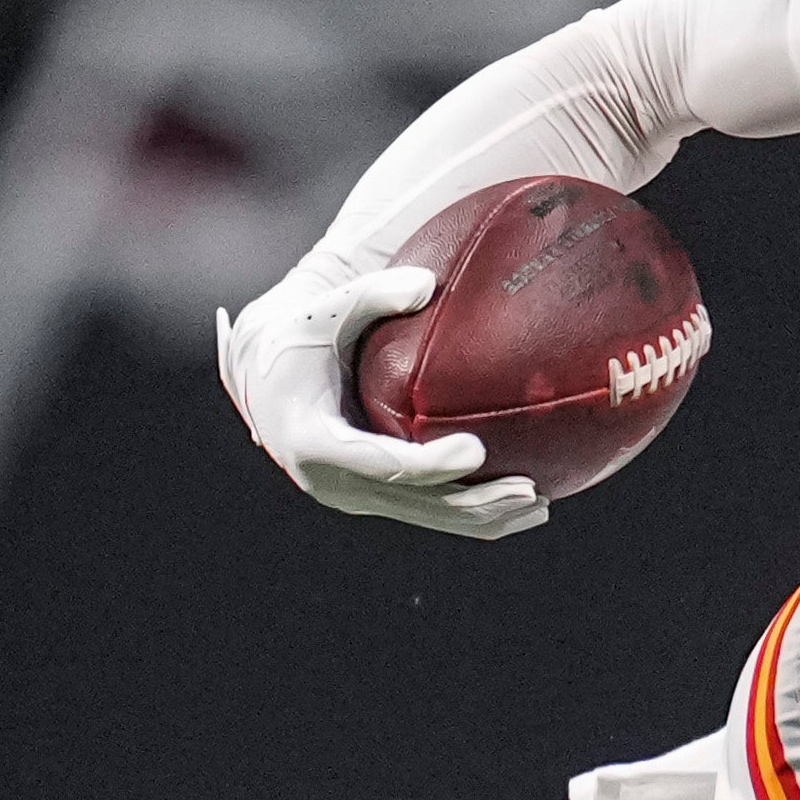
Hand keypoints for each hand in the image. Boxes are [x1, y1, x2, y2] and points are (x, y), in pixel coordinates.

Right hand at [214, 262, 547, 540]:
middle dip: (474, 503)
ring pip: (425, 516)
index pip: (382, 465)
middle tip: (529, 490)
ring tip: (536, 504)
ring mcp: (352, 494)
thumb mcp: (324, 312)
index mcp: (315, 442)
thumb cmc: (296, 337)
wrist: (262, 377)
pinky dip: (467, 510)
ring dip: (481, 517)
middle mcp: (332, 481)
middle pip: (414, 503)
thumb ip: (372, 295)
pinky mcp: (369, 495)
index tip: (477, 452)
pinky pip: (423, 509)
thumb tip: (426, 283)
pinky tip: (514, 503)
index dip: (431, 465)